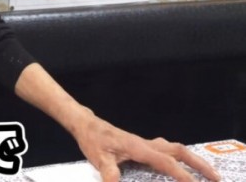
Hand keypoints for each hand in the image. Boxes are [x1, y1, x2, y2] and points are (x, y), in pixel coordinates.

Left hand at [70, 111, 220, 181]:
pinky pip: (168, 149)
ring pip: (175, 149)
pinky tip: (181, 163)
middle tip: (216, 178)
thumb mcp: (99, 158)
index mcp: (138, 148)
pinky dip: (180, 156)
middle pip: (179, 151)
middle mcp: (146, 144)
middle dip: (199, 164)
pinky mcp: (143, 144)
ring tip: (206, 172)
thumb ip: (110, 173)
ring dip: (192, 159)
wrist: (87, 125)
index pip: (166, 162)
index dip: (182, 175)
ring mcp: (146, 143)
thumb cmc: (93, 140)